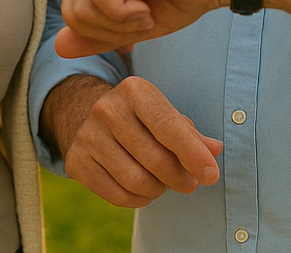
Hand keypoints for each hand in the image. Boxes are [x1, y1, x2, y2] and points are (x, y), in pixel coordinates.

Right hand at [43, 75, 222, 208]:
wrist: (87, 117)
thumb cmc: (140, 118)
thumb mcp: (165, 114)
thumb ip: (191, 134)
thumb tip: (214, 150)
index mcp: (134, 91)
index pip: (168, 126)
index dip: (193, 154)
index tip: (211, 175)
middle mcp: (106, 109)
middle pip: (155, 160)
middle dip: (180, 178)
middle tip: (190, 183)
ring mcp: (88, 136)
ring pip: (137, 181)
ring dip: (159, 190)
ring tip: (164, 183)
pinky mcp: (76, 163)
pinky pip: (118, 196)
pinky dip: (139, 200)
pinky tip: (144, 189)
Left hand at [55, 0, 230, 57]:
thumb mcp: (130, 28)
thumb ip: (95, 36)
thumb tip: (58, 47)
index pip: (71, 15)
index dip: (103, 33)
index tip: (135, 24)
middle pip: (71, 14)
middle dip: (108, 31)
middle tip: (141, 21)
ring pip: (81, 8)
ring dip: (118, 24)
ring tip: (145, 12)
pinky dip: (123, 13)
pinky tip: (145, 6)